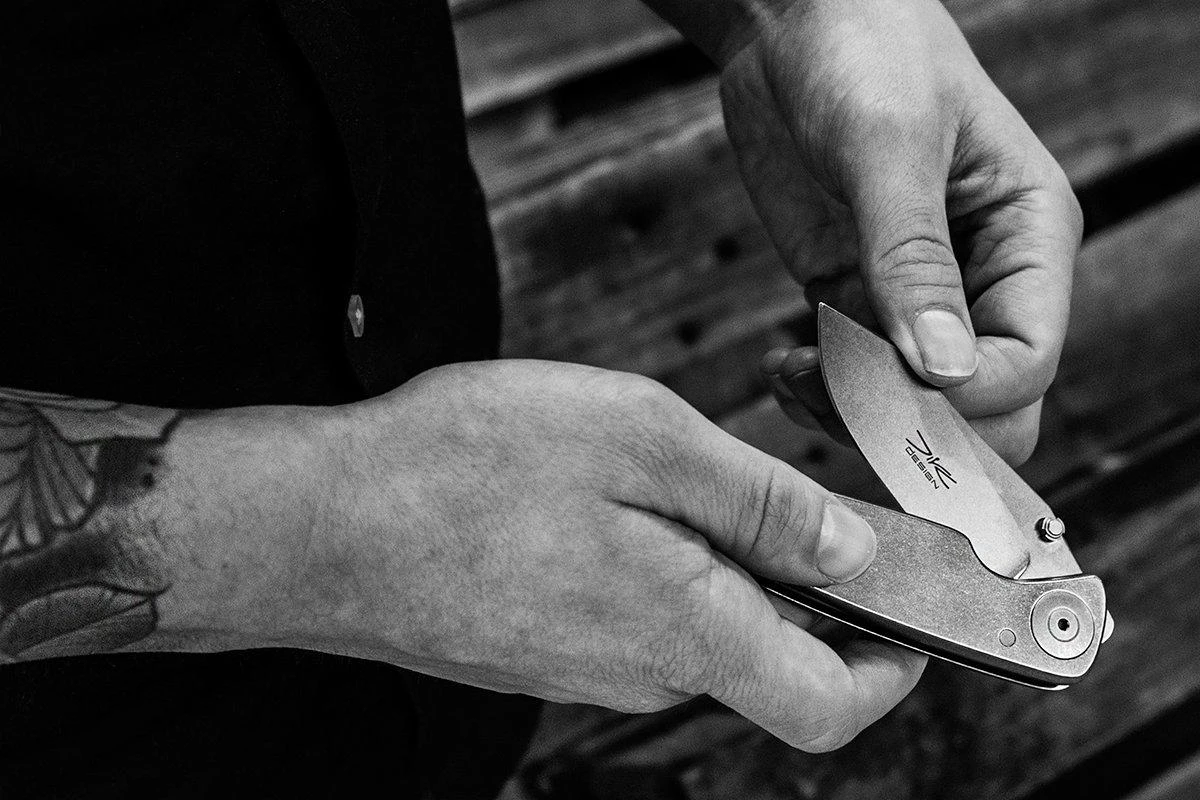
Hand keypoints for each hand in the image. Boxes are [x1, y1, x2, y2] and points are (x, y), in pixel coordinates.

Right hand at [312, 360, 924, 751]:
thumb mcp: (639, 441)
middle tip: (768, 485)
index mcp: (686, 628)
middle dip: (796, 578)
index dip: (894, 661)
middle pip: (768, 651)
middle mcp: (641, 670)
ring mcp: (585, 664)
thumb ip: (760, 502)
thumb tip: (851, 551)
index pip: (832, 701)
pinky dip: (648, 560)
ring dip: (709, 557)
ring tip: (656, 471)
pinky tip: (593, 498)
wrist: (317, 525)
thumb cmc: (460, 470)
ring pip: (695, 624)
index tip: (912, 602)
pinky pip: (630, 614)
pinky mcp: (543, 644)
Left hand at [718, 0, 1081, 463]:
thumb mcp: (889, 148)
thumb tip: (944, 371)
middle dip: (915, 423)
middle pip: (984, 407)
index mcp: (1027, 240)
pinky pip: (851, 382)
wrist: (794, 26)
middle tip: (836, 399)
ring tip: (794, 373)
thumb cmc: (863, 53)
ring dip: (851, 414)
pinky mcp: (854, 301)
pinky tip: (781, 365)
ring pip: (912, 407)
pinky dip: (816, 394)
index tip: (893, 389)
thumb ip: (912, 260)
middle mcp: (982, 281)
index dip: (968, 399)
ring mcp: (914, 299)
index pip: (1028, 362)